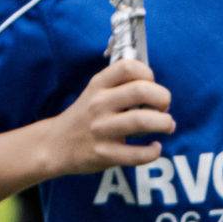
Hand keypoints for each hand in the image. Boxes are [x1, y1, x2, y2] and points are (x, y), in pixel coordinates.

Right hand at [44, 59, 173, 175]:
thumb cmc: (86, 116)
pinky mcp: (103, 154)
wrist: (55, 145)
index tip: (151, 85)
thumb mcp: (95, 92)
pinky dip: (153, 151)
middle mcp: (99, 104)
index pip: (128, 67)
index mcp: (98, 85)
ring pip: (142, 121)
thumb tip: (159, 91)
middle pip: (141, 91)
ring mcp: (100, 129)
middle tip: (164, 107)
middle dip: (163, 98)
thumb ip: (122, 86)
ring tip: (167, 126)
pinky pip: (137, 154)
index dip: (148, 74)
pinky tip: (154, 148)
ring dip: (164, 123)